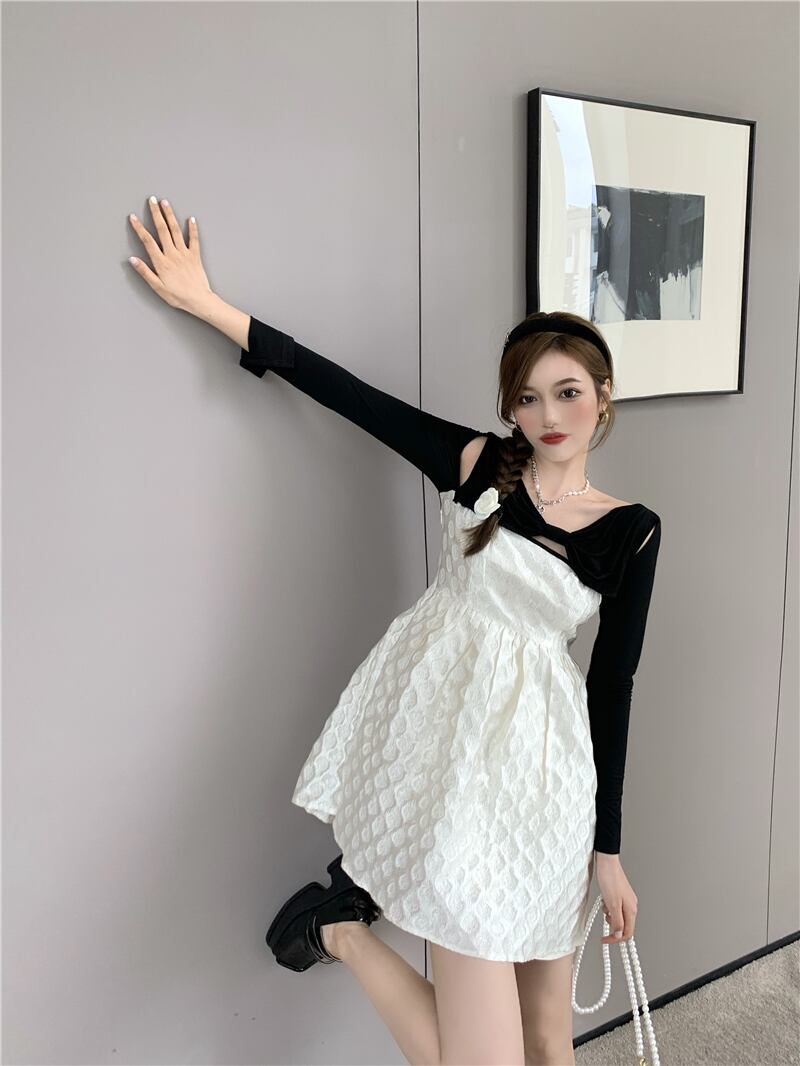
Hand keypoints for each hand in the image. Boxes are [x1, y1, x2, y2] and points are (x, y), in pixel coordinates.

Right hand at [127, 197, 213, 313]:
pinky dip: (193, 228)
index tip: (133, 217)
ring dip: (170, 215)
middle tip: (152, 200)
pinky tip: (191, 218)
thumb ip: (145, 272)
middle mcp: (172, 254)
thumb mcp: (157, 287)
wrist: (198, 300)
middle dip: (156, 213)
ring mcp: (185, 253)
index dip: (139, 228)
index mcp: (161, 262)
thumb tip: (132, 259)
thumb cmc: (178, 296)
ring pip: (176, 230)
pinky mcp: (195, 256)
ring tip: (165, 203)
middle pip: (162, 230)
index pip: (148, 241)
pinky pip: (194, 239)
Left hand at [595, 854, 637, 944]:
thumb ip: (617, 921)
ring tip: (604, 906)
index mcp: (631, 910)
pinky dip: (609, 908)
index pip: (627, 933)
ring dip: (610, 916)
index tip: (605, 939)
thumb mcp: (612, 904)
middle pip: (624, 926)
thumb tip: (619, 935)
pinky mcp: (621, 895)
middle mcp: (632, 906)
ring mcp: (627, 900)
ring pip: (619, 917)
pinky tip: (605, 900)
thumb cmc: (610, 879)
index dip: (616, 939)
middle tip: (604, 920)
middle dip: (613, 926)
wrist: (607, 862)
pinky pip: (616, 908)